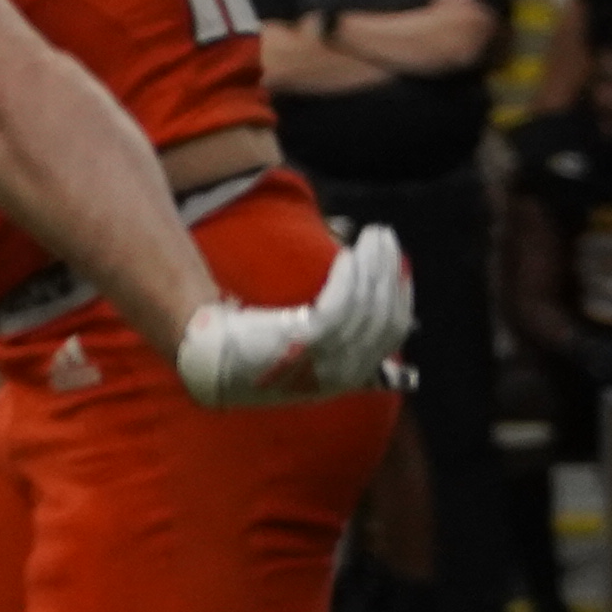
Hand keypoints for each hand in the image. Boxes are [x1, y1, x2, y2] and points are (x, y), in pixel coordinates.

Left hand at [176, 225, 416, 407]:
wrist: (210, 360)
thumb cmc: (252, 346)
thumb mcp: (304, 347)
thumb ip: (338, 331)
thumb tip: (369, 289)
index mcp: (349, 377)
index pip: (392, 333)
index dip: (401, 295)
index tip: (399, 264)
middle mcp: (343, 374)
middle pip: (384, 316)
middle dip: (389, 271)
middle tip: (384, 235)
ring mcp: (325, 361)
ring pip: (366, 307)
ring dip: (374, 266)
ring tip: (371, 235)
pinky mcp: (304, 343)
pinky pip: (340, 306)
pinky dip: (350, 278)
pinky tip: (347, 254)